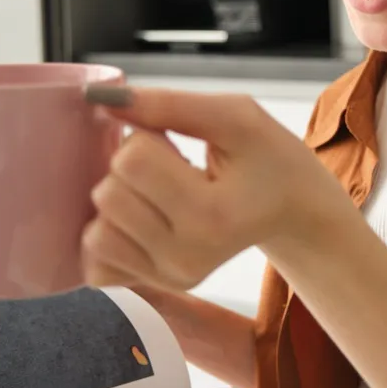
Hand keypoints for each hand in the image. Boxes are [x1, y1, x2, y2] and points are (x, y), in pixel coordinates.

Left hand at [79, 85, 349, 291]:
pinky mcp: (157, 288)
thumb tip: (102, 99)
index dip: (146, 136)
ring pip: (95, 233)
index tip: (175, 142)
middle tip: (169, 167)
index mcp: (213, 216)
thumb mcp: (235, 116)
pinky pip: (97, 266)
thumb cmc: (267, 157)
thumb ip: (168, 104)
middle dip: (128, 168)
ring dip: (118, 201)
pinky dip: (111, 238)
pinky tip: (141, 221)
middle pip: (108, 195)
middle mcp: (188, 258)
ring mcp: (171, 279)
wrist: (292, 209)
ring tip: (159, 194)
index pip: (132, 160)